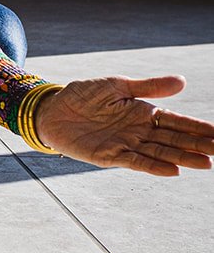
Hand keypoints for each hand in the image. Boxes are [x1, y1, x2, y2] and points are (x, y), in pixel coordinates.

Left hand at [35, 75, 213, 176]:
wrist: (53, 109)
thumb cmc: (85, 95)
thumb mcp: (118, 85)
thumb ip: (149, 87)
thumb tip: (183, 82)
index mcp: (144, 113)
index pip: (178, 121)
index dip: (198, 128)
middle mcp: (139, 131)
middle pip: (174, 139)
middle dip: (198, 145)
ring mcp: (126, 144)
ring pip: (160, 153)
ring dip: (182, 158)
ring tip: (206, 163)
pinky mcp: (109, 156)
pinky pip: (135, 162)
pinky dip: (154, 166)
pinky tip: (173, 170)